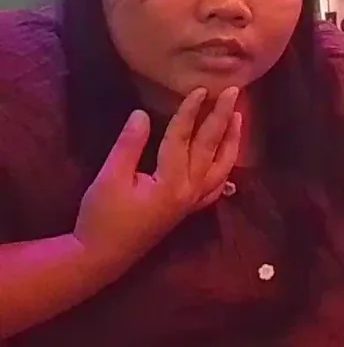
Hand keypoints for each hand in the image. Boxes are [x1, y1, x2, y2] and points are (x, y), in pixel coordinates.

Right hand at [74, 87, 241, 268]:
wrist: (102, 257)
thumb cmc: (102, 217)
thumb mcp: (110, 178)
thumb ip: (129, 145)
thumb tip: (141, 114)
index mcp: (171, 182)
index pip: (183, 138)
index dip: (190, 111)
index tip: (199, 89)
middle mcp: (190, 191)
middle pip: (210, 147)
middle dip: (222, 117)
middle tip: (232, 91)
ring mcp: (193, 202)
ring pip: (221, 166)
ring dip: (231, 140)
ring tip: (239, 117)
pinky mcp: (188, 209)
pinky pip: (216, 185)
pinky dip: (225, 167)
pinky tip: (227, 156)